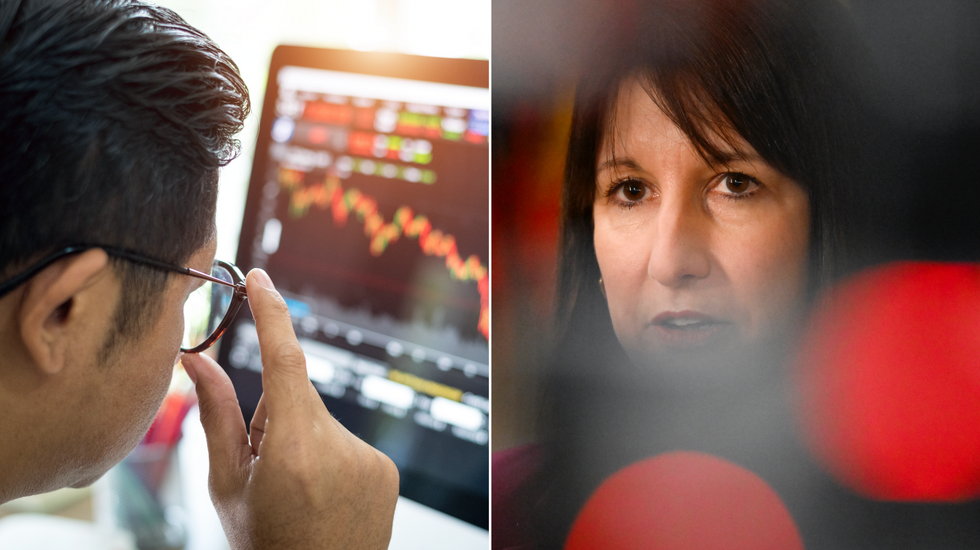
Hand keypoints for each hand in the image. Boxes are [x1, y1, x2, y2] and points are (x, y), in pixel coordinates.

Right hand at [182, 269, 398, 549]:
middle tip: (265, 467)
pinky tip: (323, 497)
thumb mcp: (226, 484)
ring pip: (321, 422)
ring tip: (297, 492)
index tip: (260, 278)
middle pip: (296, 398)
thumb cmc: (263, 544)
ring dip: (304, 442)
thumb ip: (215, 416)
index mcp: (292, 449)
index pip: (282, 360)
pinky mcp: (385, 468)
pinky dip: (330, 460)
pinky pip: (348, 444)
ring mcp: (368, 458)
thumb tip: (196, 361)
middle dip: (275, 417)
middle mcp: (338, 447)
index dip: (271, 312)